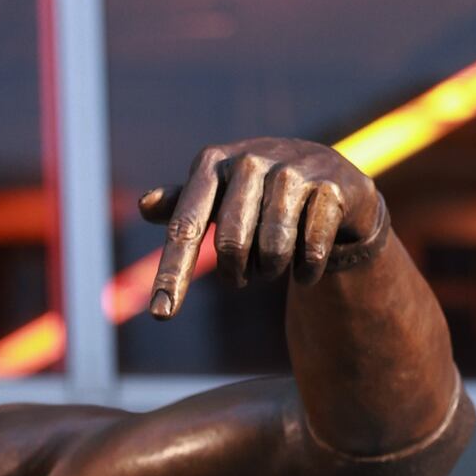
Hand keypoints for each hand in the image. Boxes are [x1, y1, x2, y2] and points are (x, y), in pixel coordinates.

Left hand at [141, 137, 381, 318]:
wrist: (330, 176)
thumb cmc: (258, 193)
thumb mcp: (217, 195)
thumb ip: (180, 204)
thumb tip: (144, 205)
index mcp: (212, 164)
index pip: (185, 227)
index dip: (172, 273)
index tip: (161, 314)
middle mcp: (250, 161)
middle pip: (231, 244)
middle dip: (237, 272)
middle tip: (243, 276)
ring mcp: (293, 171)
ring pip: (274, 248)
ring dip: (271, 270)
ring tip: (273, 264)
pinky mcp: (332, 187)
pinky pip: (311, 250)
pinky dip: (306, 270)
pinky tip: (305, 265)